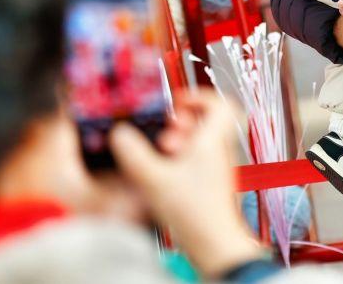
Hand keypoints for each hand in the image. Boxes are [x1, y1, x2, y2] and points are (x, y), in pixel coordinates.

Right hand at [109, 90, 262, 278]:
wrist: (215, 245)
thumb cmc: (195, 213)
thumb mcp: (154, 179)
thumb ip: (134, 153)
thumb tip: (120, 134)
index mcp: (213, 141)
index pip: (222, 104)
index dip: (199, 97)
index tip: (178, 102)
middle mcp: (218, 152)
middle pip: (207, 122)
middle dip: (181, 122)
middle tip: (165, 132)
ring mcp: (216, 168)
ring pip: (200, 142)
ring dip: (178, 143)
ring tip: (162, 153)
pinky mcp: (210, 184)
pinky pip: (196, 161)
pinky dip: (179, 161)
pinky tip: (162, 173)